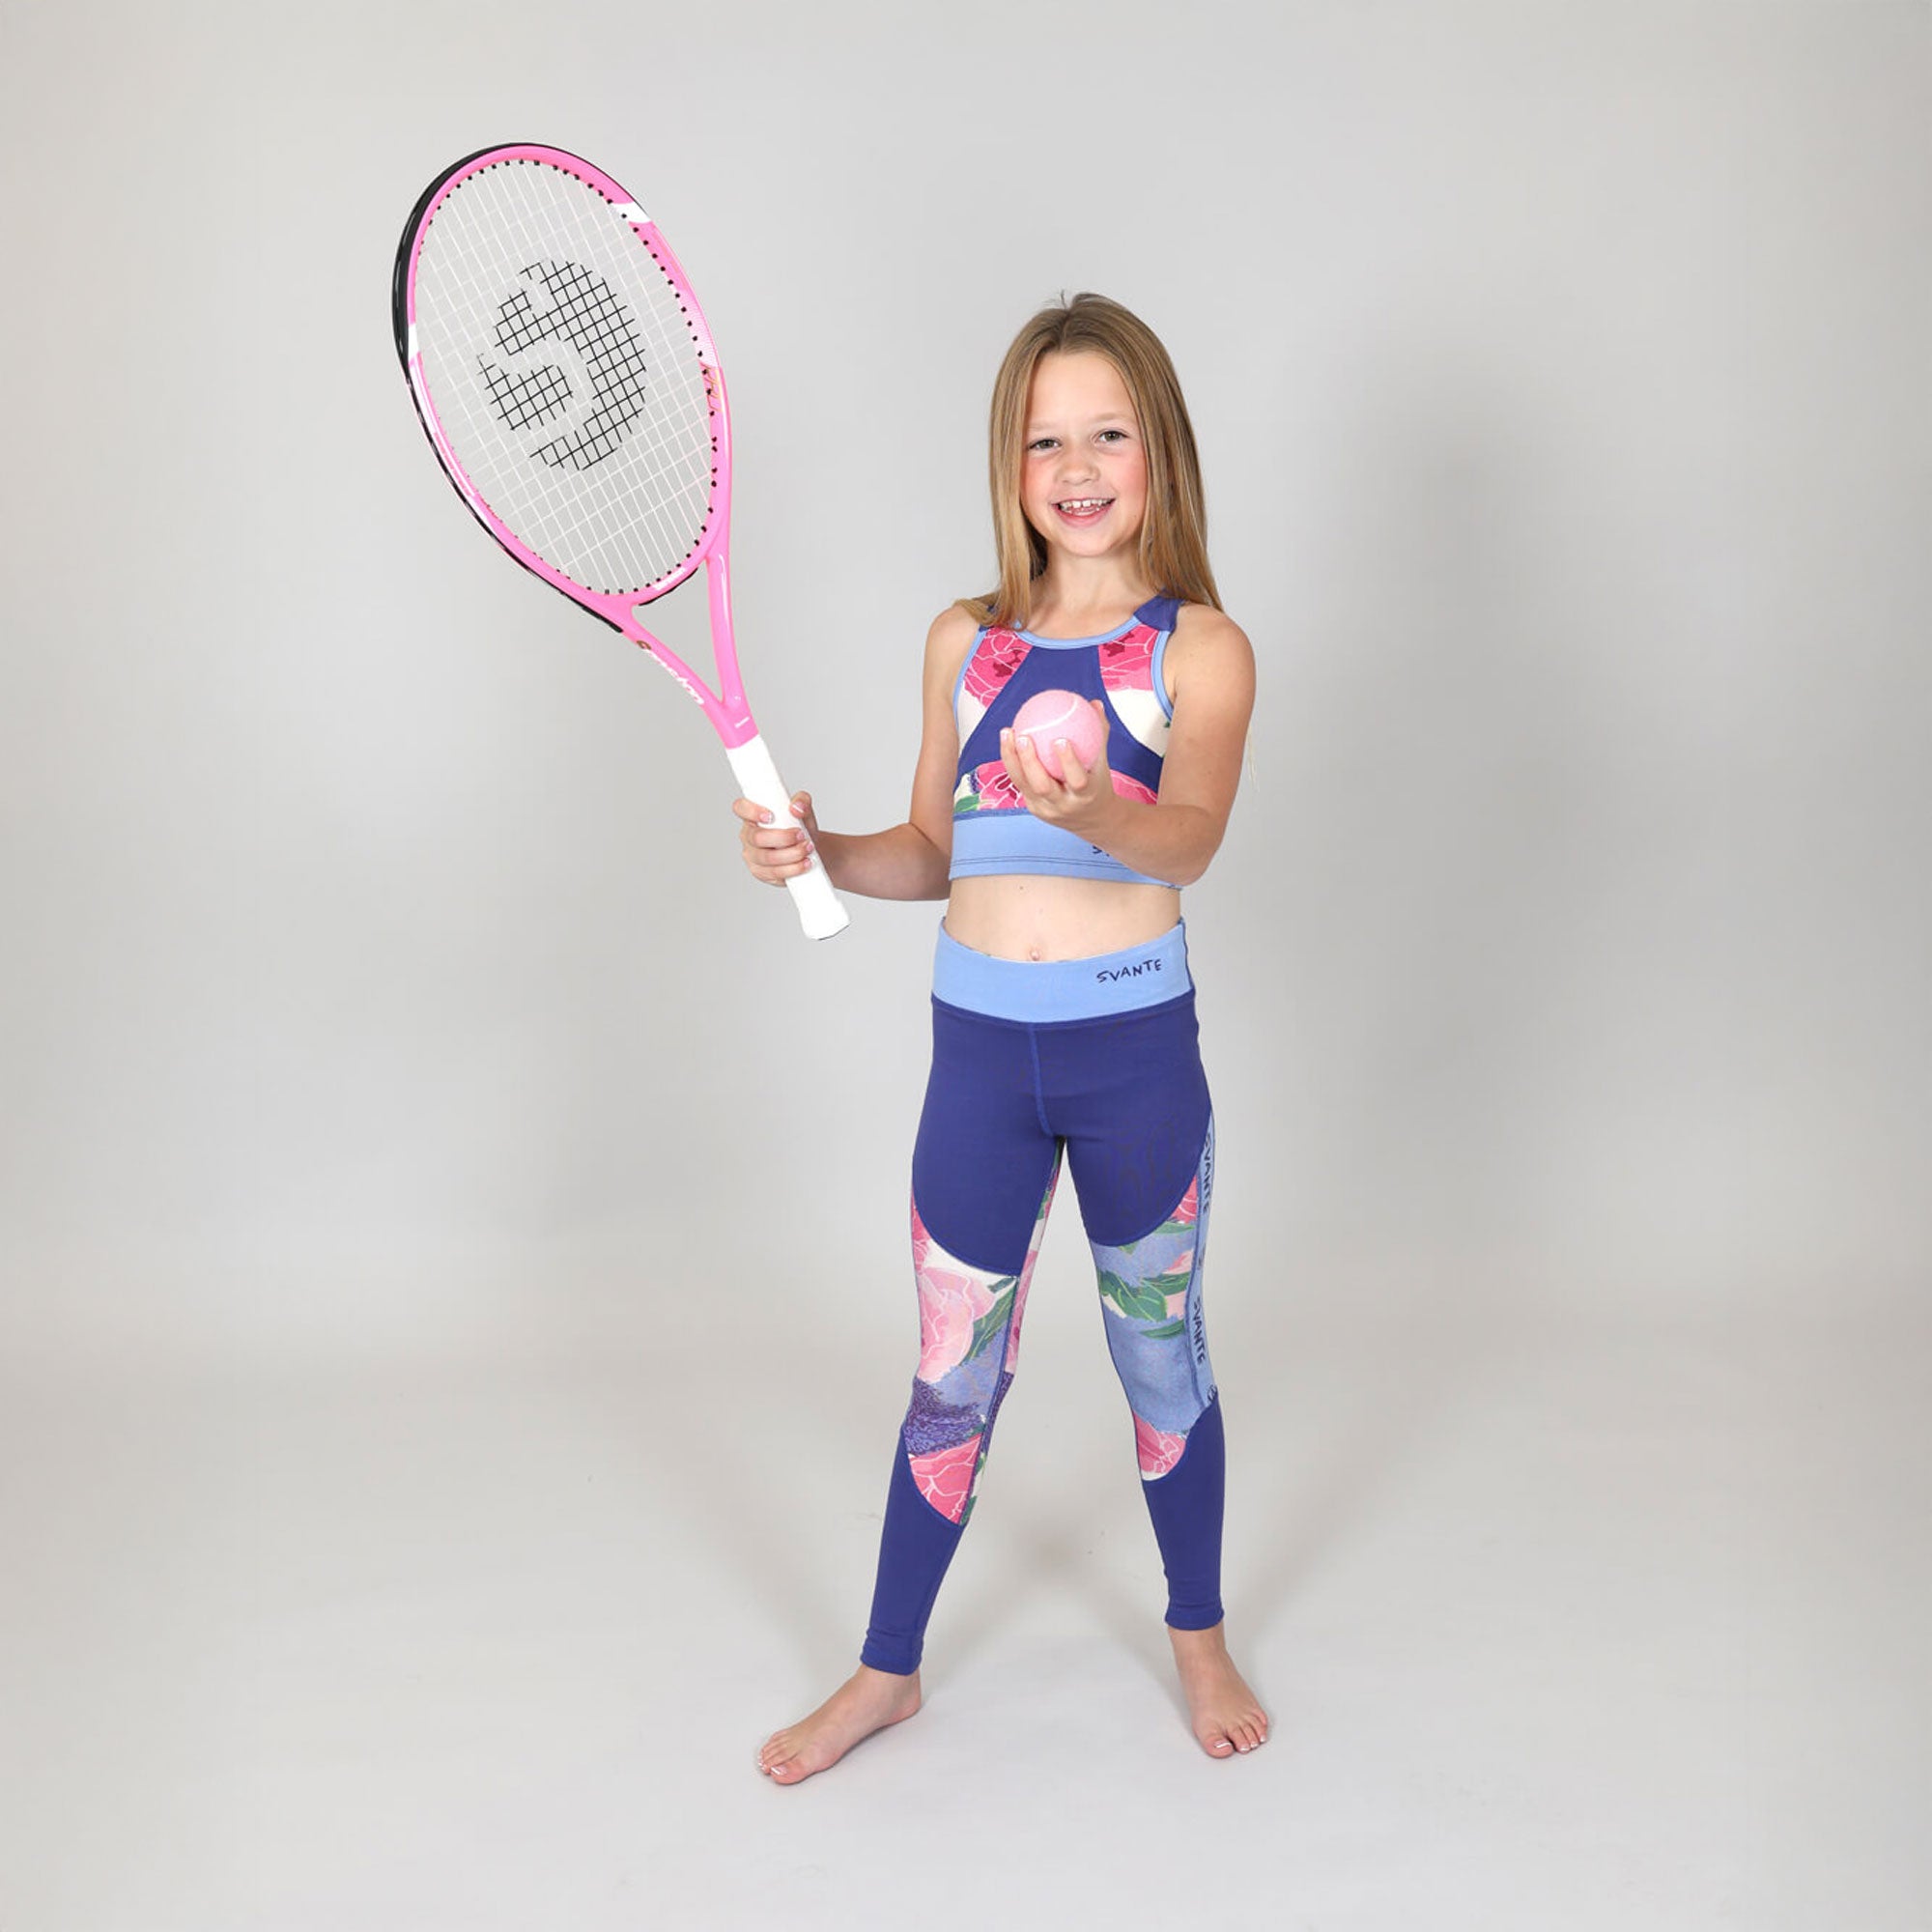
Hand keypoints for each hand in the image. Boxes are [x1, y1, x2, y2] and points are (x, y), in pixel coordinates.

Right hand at [732, 790, 818, 885]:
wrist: (810, 850)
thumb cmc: (800, 827)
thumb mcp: (804, 810)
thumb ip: (802, 801)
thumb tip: (796, 807)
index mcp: (753, 816)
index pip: (741, 808)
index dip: (751, 811)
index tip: (770, 816)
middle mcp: (749, 836)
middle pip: (757, 838)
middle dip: (782, 837)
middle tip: (800, 835)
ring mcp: (752, 856)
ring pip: (767, 858)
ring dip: (791, 854)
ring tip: (807, 848)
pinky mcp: (761, 872)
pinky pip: (774, 873)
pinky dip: (792, 869)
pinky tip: (804, 863)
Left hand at [999, 700, 1117, 838]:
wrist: (1094, 820)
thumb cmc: (1098, 784)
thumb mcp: (1103, 763)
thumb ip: (1099, 733)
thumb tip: (1094, 703)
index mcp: (1086, 795)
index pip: (1077, 780)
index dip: (1068, 762)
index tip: (1060, 739)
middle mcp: (1064, 805)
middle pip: (1042, 786)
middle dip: (1030, 762)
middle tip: (1023, 736)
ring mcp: (1046, 809)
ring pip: (1024, 784)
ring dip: (1012, 758)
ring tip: (1007, 732)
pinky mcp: (1033, 808)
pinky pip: (1020, 782)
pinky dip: (1012, 762)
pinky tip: (1007, 741)